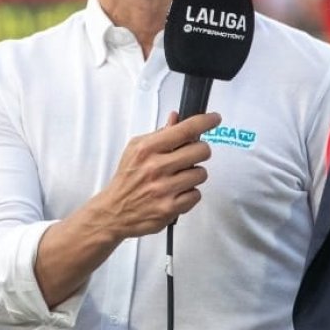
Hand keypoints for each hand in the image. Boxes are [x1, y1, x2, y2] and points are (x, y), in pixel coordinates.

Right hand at [91, 111, 220, 238]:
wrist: (115, 211)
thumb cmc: (127, 178)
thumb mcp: (136, 149)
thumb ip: (159, 134)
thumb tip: (176, 118)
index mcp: (148, 149)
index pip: (185, 130)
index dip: (205, 122)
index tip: (214, 119)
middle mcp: (156, 167)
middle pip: (200, 150)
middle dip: (199, 151)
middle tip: (190, 155)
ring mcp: (164, 189)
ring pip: (201, 173)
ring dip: (194, 174)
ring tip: (179, 177)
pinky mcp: (170, 208)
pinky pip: (196, 194)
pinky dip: (190, 193)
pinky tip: (177, 192)